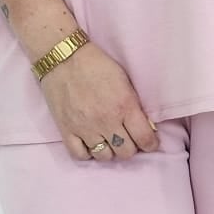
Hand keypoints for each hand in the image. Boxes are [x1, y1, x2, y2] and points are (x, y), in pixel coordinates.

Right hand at [38, 40, 159, 162]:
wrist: (63, 57)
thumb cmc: (97, 64)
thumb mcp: (124, 80)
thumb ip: (134, 105)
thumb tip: (144, 125)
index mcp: (125, 106)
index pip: (145, 139)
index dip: (151, 144)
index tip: (149, 142)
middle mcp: (106, 121)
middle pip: (126, 152)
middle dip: (131, 146)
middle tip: (128, 138)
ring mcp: (85, 128)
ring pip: (105, 157)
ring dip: (110, 151)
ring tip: (109, 140)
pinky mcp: (66, 130)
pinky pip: (80, 155)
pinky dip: (88, 153)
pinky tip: (91, 144)